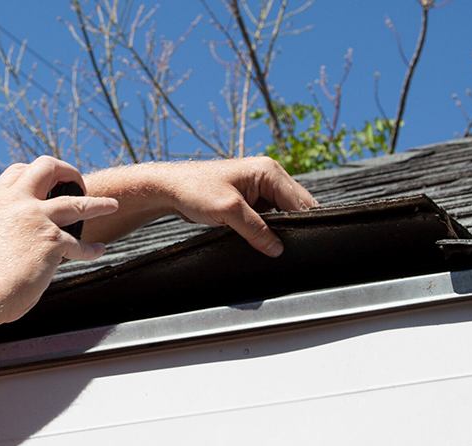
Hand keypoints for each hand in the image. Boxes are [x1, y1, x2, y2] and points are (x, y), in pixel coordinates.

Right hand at [0, 156, 117, 323]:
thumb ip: (5, 226)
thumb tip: (24, 232)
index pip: (19, 172)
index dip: (38, 173)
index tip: (50, 182)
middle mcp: (15, 203)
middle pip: (47, 167)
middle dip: (68, 171)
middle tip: (79, 183)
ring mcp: (36, 219)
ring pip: (77, 203)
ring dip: (98, 204)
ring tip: (112, 205)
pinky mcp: (52, 241)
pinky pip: (80, 245)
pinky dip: (91, 250)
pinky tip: (98, 251)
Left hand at [159, 157, 317, 256]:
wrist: (168, 189)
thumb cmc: (194, 190)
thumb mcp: (229, 211)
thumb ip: (256, 230)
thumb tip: (278, 249)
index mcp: (269, 171)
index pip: (300, 201)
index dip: (303, 223)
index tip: (301, 244)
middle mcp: (269, 176)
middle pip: (296, 207)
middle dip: (293, 226)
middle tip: (287, 247)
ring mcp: (262, 188)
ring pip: (284, 213)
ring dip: (280, 228)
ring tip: (274, 244)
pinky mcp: (253, 200)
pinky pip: (271, 216)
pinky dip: (269, 229)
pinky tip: (265, 240)